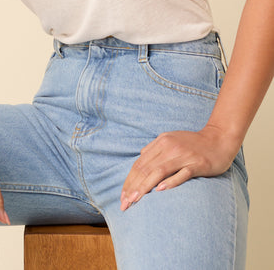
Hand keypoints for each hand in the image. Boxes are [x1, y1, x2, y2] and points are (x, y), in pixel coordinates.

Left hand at [120, 125, 240, 210]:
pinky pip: (182, 174)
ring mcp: (183, 155)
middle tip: (125, 203)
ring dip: (145, 186)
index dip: (129, 180)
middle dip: (133, 186)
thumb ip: (155, 149)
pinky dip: (170, 181)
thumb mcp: (170, 140)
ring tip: (135, 199)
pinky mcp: (197, 164)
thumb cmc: (193, 143)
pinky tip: (160, 190)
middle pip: (146, 168)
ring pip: (159, 171)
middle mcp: (169, 147)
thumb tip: (140, 160)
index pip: (140, 163)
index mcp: (161, 142)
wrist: (219, 138)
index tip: (123, 196)